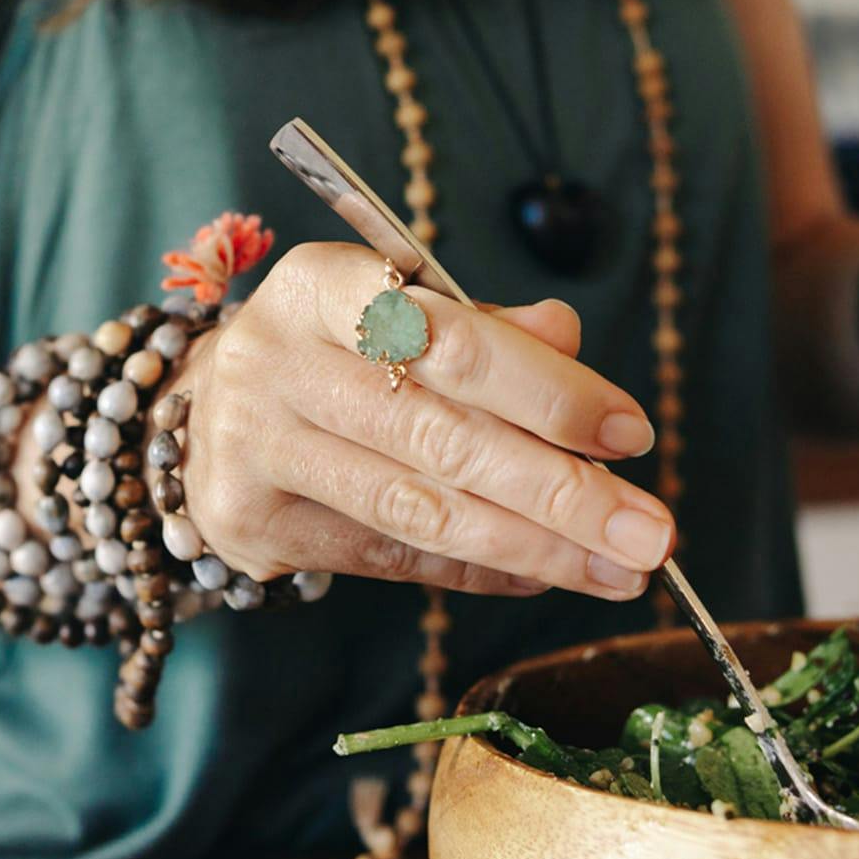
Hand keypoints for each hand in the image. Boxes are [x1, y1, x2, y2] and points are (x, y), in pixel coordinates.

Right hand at [174, 242, 673, 598]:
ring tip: (620, 567)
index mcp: (319, 284)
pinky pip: (391, 557)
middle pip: (441, 435)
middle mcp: (274, 360)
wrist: (204, 402)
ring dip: (536, 547)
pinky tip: (548, 574)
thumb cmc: (337, 346)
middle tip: (653, 530)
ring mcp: (254, 446)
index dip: (545, 388)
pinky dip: (479, 569)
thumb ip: (486, 326)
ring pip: (419, 509)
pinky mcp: (252, 523)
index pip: (447, 337)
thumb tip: (568, 337)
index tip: (631, 433)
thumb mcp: (402, 306)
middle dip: (562, 490)